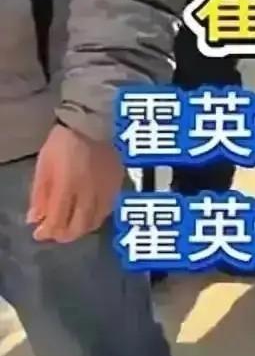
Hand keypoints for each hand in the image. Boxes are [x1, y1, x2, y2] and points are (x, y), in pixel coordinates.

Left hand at [27, 124, 124, 242]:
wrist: (93, 120)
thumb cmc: (63, 142)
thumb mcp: (44, 166)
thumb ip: (39, 194)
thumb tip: (35, 219)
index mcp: (67, 187)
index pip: (57, 222)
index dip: (46, 232)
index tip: (38, 232)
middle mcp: (88, 192)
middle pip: (78, 227)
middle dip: (64, 234)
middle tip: (55, 230)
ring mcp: (106, 188)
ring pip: (95, 221)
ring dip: (81, 228)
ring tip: (71, 223)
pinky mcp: (118, 182)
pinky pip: (108, 208)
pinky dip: (96, 216)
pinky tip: (89, 212)